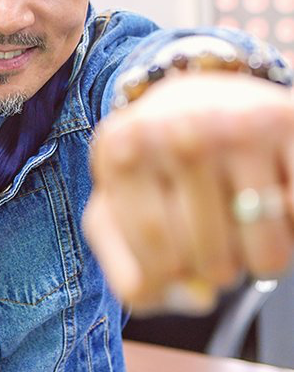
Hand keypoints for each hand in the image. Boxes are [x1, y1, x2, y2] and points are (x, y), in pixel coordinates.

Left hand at [82, 71, 293, 313]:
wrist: (199, 94)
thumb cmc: (157, 163)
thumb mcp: (118, 205)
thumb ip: (128, 271)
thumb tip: (189, 300)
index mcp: (123, 152)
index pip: (157, 259)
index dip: (173, 277)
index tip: (173, 255)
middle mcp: (177, 132)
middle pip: (211, 261)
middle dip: (216, 267)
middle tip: (212, 231)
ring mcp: (234, 126)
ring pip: (264, 254)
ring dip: (259, 255)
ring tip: (241, 218)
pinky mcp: (284, 121)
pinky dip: (291, 227)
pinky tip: (270, 193)